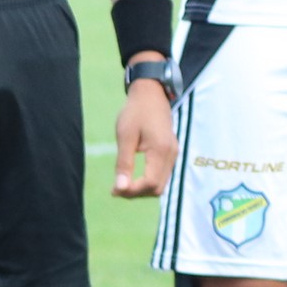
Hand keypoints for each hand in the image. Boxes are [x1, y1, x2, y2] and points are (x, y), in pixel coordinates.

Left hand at [112, 78, 173, 197]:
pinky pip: (162, 175)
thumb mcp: (125, 136)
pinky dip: (147, 181)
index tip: (113, 190)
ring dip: (141, 189)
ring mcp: (173, 154)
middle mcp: (171, 155)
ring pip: (160, 184)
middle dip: (136, 193)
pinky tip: (133, 176)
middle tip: (115, 189)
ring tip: (121, 183)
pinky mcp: (171, 153)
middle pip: (157, 188)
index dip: (132, 191)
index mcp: (160, 150)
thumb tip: (120, 188)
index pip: (150, 183)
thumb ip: (124, 163)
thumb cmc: (135, 112)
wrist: (151, 94)